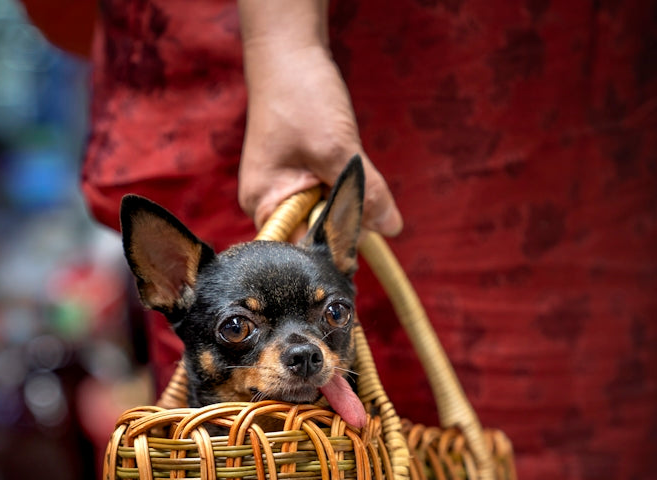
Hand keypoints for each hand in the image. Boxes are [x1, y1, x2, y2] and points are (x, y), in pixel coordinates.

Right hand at [238, 42, 402, 236]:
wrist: (288, 52)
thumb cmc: (300, 96)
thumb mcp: (338, 149)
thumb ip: (365, 193)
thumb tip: (392, 228)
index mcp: (264, 205)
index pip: (302, 249)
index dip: (334, 244)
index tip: (361, 229)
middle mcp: (269, 203)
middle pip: (317, 233)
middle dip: (343, 215)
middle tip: (351, 181)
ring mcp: (284, 188)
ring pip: (327, 210)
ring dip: (346, 194)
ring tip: (340, 156)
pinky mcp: (299, 174)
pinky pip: (328, 191)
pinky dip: (342, 180)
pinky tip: (340, 154)